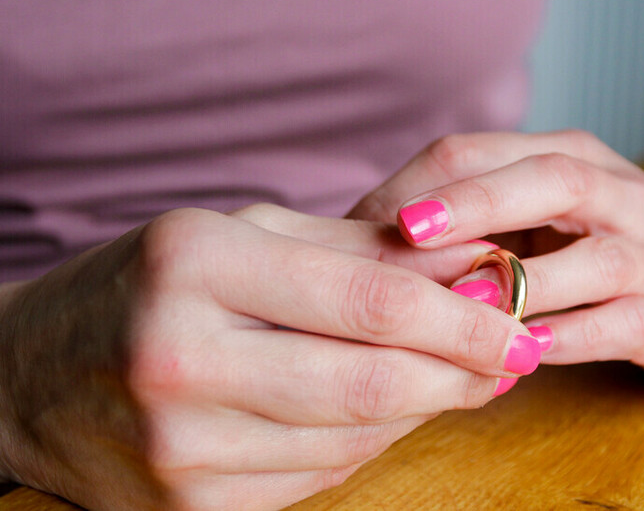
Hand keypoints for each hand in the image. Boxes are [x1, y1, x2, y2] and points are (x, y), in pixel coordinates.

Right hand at [0, 205, 538, 509]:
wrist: (27, 374)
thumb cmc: (148, 285)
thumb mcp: (242, 234)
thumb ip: (359, 250)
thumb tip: (472, 265)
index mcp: (196, 267)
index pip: (366, 300)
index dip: (461, 318)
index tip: (520, 323)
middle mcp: (180, 360)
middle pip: (370, 383)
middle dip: (462, 374)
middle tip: (514, 356)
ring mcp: (178, 450)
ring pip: (353, 439)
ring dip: (422, 407)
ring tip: (455, 374)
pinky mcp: (186, 509)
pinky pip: (317, 478)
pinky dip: (367, 443)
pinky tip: (385, 409)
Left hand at [350, 131, 643, 393]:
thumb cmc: (616, 247)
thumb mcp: (549, 216)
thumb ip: (480, 218)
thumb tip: (371, 238)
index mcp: (572, 161)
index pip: (488, 152)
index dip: (424, 185)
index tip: (362, 223)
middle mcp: (618, 197)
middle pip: (548, 181)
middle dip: (475, 204)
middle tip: (406, 232)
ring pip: (595, 257)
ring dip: (527, 281)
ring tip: (463, 306)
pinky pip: (628, 322)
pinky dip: (578, 335)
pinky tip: (530, 350)